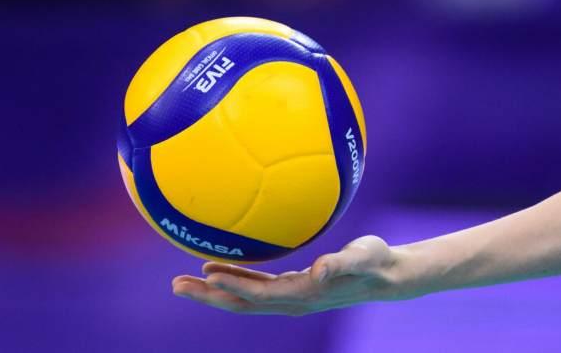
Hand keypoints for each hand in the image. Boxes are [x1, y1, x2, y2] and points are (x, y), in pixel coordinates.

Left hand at [172, 235, 410, 315]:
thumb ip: (343, 262)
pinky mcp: (288, 288)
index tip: (203, 277)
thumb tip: (321, 268)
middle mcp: (291, 301)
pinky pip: (252, 287)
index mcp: (304, 293)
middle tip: (175, 287)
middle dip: (207, 296)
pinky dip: (230, 280)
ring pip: (241, 297)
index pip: (260, 293)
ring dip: (211, 291)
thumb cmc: (376, 262)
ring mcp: (288, 297)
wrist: (385, 276)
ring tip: (182, 281)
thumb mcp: (364, 256)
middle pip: (240, 302)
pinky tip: (215, 270)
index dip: (232, 286)